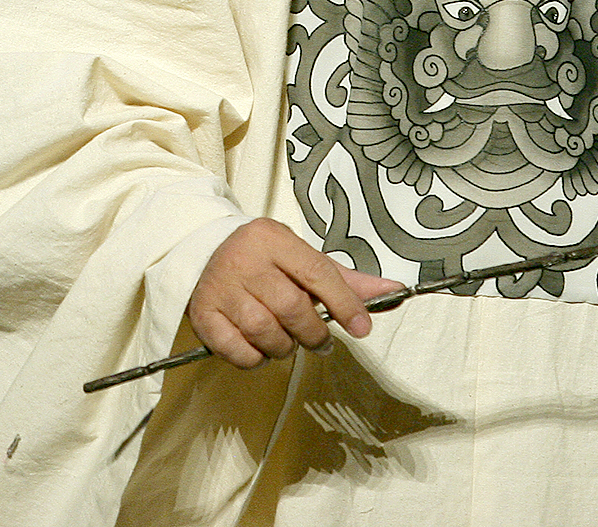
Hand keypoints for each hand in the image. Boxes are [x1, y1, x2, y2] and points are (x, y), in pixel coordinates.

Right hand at [187, 218, 405, 367]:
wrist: (205, 251)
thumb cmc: (266, 259)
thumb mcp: (304, 258)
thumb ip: (347, 280)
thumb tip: (395, 290)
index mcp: (274, 239)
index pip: (317, 273)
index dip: (344, 303)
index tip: (362, 328)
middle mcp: (245, 260)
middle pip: (291, 307)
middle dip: (314, 333)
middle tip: (321, 340)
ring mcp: (220, 288)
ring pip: (265, 331)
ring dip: (285, 347)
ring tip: (289, 341)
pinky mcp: (202, 315)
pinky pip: (237, 351)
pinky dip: (256, 358)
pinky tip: (262, 348)